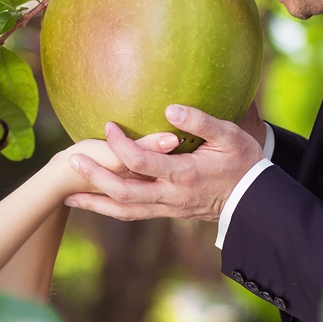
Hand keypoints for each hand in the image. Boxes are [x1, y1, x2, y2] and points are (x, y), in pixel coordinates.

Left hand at [63, 104, 264, 221]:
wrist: (254, 199)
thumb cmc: (243, 161)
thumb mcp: (229, 136)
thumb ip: (201, 121)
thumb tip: (170, 108)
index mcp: (184, 174)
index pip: (142, 162)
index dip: (120, 145)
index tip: (108, 125)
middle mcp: (171, 196)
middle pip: (123, 192)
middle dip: (95, 177)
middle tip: (72, 160)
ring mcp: (168, 208)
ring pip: (125, 210)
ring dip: (96, 202)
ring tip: (68, 194)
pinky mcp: (167, 212)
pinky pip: (134, 213)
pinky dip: (111, 209)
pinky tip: (95, 202)